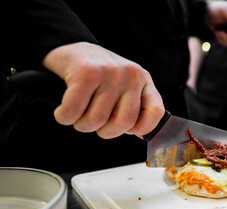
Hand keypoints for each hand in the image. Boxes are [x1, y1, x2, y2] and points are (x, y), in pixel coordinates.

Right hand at [43, 42, 164, 138]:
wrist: (69, 48)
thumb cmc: (97, 77)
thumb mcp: (123, 87)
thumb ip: (134, 108)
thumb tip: (138, 133)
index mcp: (143, 80)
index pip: (155, 112)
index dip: (142, 128)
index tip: (127, 130)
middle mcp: (131, 75)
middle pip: (122, 123)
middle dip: (104, 132)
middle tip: (94, 122)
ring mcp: (110, 72)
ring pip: (95, 121)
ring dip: (81, 124)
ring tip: (78, 111)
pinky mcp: (86, 72)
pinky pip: (73, 112)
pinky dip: (64, 117)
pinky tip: (63, 110)